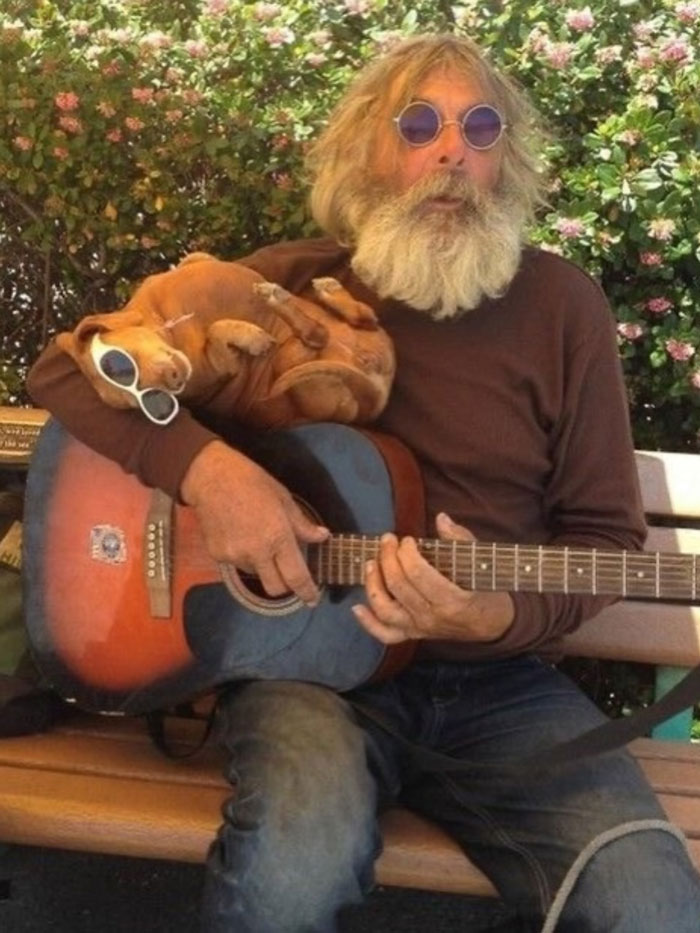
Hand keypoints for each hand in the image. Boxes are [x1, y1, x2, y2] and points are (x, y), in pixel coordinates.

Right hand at [180, 440, 328, 604]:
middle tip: (288, 571)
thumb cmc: (252, 481)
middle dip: (285, 585)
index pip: (296, 576)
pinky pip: (237, 564)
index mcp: (277, 537)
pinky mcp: (218, 556)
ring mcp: (234, 556)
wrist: (209, 477)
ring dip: (263, 566)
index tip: (312, 600)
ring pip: (256, 575)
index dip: (306, 592)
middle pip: (275, 588)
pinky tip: (240, 534)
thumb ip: (302, 524)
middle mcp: (256, 553)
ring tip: (259, 540)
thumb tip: (322, 537)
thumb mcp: (283, 498)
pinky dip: (244, 556)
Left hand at [351, 512, 513, 644]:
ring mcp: (420, 628)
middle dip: (388, 558)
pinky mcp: (413, 635)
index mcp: (451, 600)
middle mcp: (431, 617)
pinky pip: (385, 634)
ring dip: (373, 584)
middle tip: (387, 540)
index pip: (418, 573)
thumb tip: (441, 519)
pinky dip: (368, 623)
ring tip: (371, 563)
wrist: (494, 626)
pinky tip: (356, 607)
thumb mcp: (481, 562)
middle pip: (398, 586)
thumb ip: (460, 539)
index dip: (406, 553)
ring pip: (385, 609)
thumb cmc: (487, 591)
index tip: (406, 540)